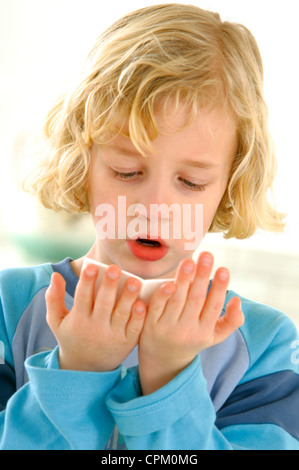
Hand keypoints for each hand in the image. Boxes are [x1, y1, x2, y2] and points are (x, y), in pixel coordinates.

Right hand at [45, 263, 146, 371]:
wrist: (86, 369)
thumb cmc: (72, 336)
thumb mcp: (56, 321)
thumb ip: (53, 298)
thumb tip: (55, 275)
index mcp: (78, 320)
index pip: (82, 297)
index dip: (86, 282)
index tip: (92, 267)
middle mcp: (95, 328)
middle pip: (104, 304)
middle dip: (109, 286)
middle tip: (115, 268)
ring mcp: (112, 336)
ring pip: (121, 314)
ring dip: (128, 298)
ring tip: (135, 281)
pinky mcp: (127, 343)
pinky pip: (134, 328)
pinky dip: (138, 317)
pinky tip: (142, 303)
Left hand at [138, 252, 243, 394]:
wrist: (162, 359)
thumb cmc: (192, 340)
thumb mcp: (214, 336)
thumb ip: (231, 321)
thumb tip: (237, 300)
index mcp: (204, 331)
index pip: (214, 306)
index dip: (219, 287)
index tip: (224, 269)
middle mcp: (187, 331)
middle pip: (196, 300)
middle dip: (202, 276)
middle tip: (207, 255)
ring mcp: (167, 328)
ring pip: (177, 301)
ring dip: (183, 280)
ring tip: (189, 261)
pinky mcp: (150, 325)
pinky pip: (157, 307)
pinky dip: (162, 295)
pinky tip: (168, 282)